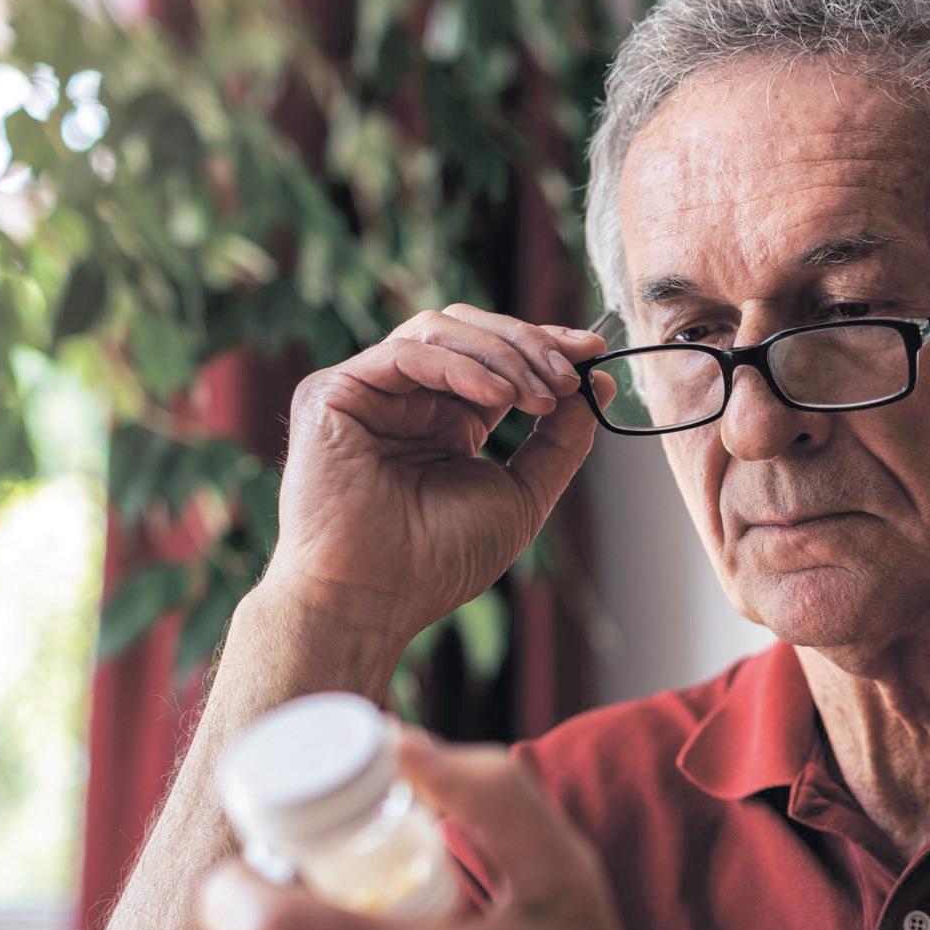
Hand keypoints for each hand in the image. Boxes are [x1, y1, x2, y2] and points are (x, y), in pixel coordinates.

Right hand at [261, 305, 614, 643]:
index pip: (495, 357)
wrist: (373, 599)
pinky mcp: (332, 391)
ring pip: (440, 330)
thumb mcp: (522, 494)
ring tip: (540, 396)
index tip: (592, 352)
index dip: (544, 344)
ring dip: (503, 355)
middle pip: (469, 330)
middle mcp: (405, 398)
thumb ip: (559, 440)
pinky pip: (405, 354)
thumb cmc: (438, 562)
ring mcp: (367, 391)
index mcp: (444, 420)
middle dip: (529, 343)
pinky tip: (500, 397)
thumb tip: (597, 383)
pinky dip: (462, 367)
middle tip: (570, 374)